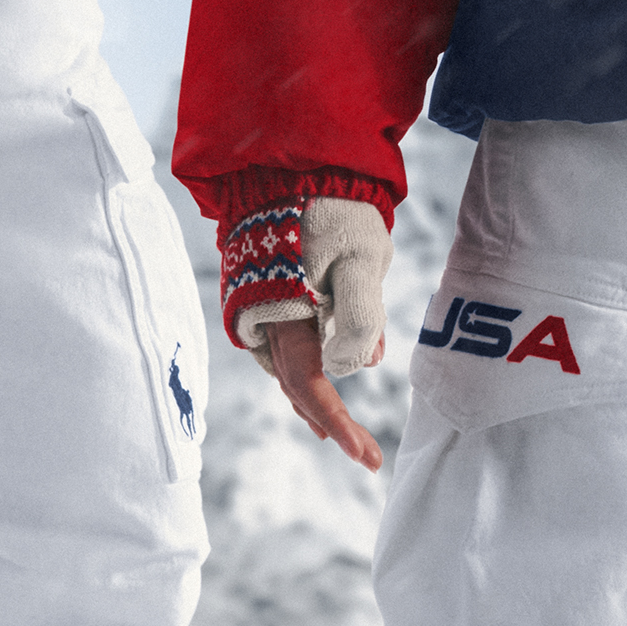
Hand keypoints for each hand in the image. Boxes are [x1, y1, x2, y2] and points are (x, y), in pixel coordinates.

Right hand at [220, 189, 392, 468]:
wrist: (290, 168)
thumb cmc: (332, 211)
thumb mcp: (363, 259)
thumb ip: (361, 317)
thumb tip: (357, 367)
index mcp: (283, 314)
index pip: (310, 384)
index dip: (338, 422)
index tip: (366, 457)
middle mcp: (262, 322)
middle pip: (296, 387)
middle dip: (329, 421)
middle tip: (366, 452)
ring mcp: (259, 313)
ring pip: (289, 370)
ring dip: (316, 399)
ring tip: (343, 431)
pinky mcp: (264, 302)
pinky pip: (285, 348)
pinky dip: (307, 369)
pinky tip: (328, 378)